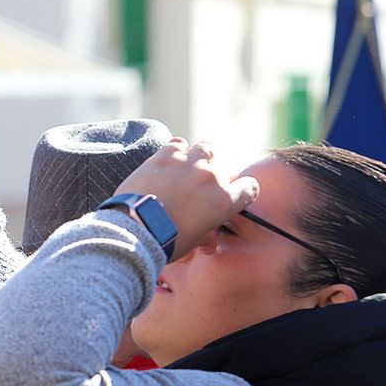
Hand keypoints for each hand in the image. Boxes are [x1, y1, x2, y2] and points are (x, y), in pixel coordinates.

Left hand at [110, 137, 258, 259]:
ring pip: (206, 148)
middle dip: (219, 175)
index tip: (234, 193)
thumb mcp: (193, 242)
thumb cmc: (166, 241)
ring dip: (201, 157)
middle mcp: (211, 177)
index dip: (242, 191)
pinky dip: (176, 150)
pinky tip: (169, 161)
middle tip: (204, 185)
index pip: (249, 188)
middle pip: (227, 166)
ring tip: (190, 168)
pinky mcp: (166, 156)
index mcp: (224, 200)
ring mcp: (189, 163)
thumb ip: (206, 234)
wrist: (136, 230)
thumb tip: (209, 241)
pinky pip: (178, 143)